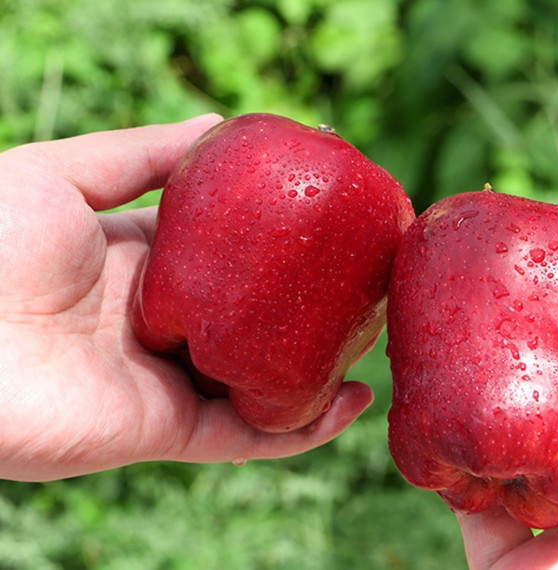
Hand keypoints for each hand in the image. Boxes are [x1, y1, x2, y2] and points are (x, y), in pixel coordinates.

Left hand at [0, 116, 373, 481]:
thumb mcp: (65, 173)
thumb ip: (142, 151)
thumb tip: (221, 123)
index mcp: (140, 268)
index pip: (225, 258)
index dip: (273, 245)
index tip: (325, 226)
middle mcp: (162, 327)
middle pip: (250, 322)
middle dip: (305, 310)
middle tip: (364, 289)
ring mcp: (167, 381)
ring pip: (260, 382)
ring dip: (318, 371)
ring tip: (372, 345)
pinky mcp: (168, 430)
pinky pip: (250, 435)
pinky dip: (304, 427)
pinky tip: (352, 401)